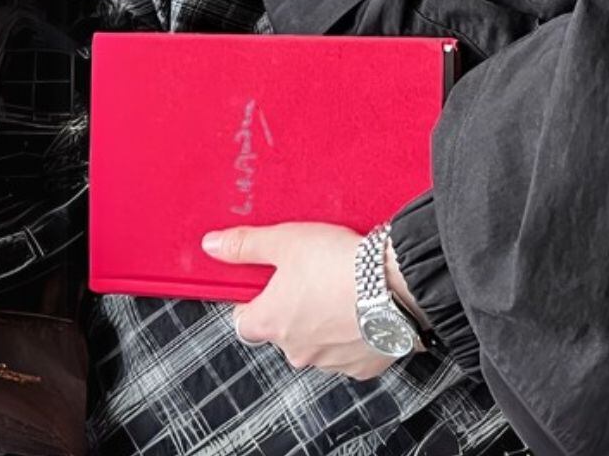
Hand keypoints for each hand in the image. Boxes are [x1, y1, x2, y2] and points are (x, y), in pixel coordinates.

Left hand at [201, 222, 426, 378]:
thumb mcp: (287, 241)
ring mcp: (328, 362)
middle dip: (296, 308)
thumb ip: (247, 245)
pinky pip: (351, 350)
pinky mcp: (361, 367)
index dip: (254, 299)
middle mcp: (294, 350)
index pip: (243, 320)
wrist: (395, 286)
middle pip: (283, 331)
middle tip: (315, 276)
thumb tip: (212, 245)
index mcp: (269, 323)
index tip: (271, 281)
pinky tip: (366, 307)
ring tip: (345, 288)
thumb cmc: (339, 264)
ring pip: (318, 341)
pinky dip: (355, 333)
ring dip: (326, 321)